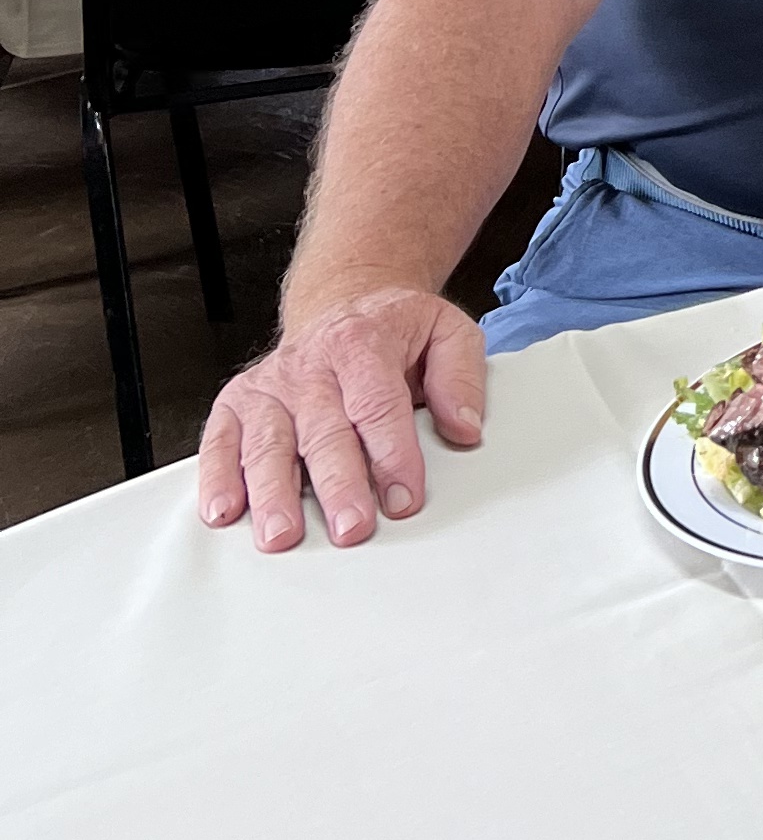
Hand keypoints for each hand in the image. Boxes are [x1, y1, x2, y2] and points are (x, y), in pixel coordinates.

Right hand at [196, 291, 486, 549]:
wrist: (343, 305)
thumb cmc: (394, 331)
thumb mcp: (446, 332)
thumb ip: (461, 377)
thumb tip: (465, 428)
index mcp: (363, 343)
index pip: (378, 404)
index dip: (391, 454)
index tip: (404, 497)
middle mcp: (310, 366)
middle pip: (323, 431)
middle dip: (338, 484)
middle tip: (352, 527)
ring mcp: (270, 386)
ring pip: (268, 443)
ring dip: (273, 493)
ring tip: (283, 534)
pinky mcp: (237, 404)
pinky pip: (221, 441)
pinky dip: (218, 477)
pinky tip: (224, 511)